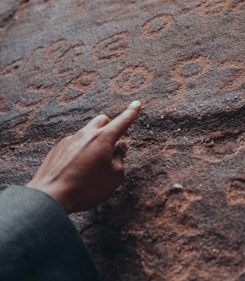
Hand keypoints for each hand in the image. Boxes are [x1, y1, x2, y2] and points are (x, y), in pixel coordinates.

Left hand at [27, 101, 141, 212]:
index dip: (131, 112)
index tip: (137, 104)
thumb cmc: (86, 188)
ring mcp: (70, 140)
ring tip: (93, 164)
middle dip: (110, 128)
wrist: (50, 197)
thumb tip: (119, 146)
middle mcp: (86, 134)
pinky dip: (81, 150)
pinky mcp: (58, 148)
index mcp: (103, 138)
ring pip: (88, 132)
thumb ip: (120, 157)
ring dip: (95, 141)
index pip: (122, 121)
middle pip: (103, 120)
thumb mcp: (114, 176)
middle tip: (112, 146)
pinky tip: (77, 168)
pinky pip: (75, 143)